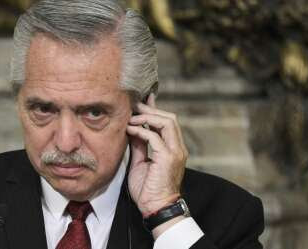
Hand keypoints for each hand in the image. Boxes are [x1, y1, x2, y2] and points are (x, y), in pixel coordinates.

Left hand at [126, 94, 187, 219]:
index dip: (155, 109)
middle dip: (152, 109)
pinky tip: (130, 129)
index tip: (143, 100)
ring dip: (148, 117)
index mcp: (172, 148)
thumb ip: (139, 145)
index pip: (167, 122)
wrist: (155, 208)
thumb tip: (133, 128)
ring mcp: (175, 152)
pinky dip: (142, 130)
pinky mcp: (168, 158)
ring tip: (132, 117)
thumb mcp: (141, 162)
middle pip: (170, 118)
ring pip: (167, 122)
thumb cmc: (147, 189)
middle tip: (134, 105)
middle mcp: (177, 148)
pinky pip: (155, 137)